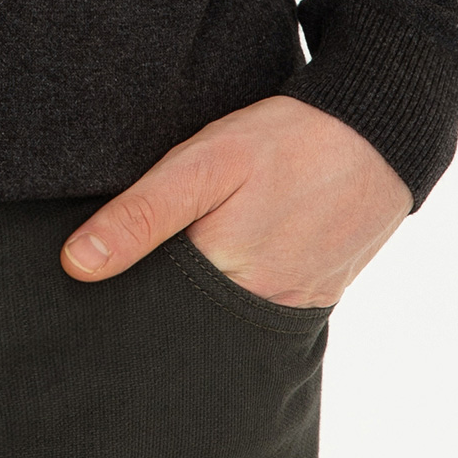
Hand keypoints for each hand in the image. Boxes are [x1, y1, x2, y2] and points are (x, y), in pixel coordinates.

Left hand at [59, 94, 412, 304]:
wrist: (381, 131)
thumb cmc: (286, 140)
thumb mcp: (205, 162)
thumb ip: (142, 213)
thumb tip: (77, 265)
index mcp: (224, 275)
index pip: (154, 313)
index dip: (123, 304)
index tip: (94, 301)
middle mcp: (261, 306)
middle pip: (192, 326)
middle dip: (163, 312)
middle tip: (141, 282)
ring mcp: (296, 306)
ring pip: (229, 323)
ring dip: (204, 307)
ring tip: (185, 274)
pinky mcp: (320, 296)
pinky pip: (267, 313)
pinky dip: (243, 300)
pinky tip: (231, 271)